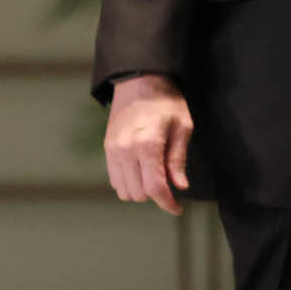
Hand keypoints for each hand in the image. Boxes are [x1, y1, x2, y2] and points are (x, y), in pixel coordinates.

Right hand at [105, 73, 192, 214]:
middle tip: (170, 182)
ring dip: (141, 190)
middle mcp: (125, 151)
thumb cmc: (166, 102)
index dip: (167, 203)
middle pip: (139, 193)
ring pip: (123, 191)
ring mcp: (113, 151)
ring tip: (155, 176)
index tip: (178, 208)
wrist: (139, 81)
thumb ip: (178, 159)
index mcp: (148, 145)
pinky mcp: (107, 149)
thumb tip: (180, 187)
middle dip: (156, 194)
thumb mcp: (183, 127)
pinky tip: (141, 172)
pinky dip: (128, 183)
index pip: (155, 187)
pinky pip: (114, 179)